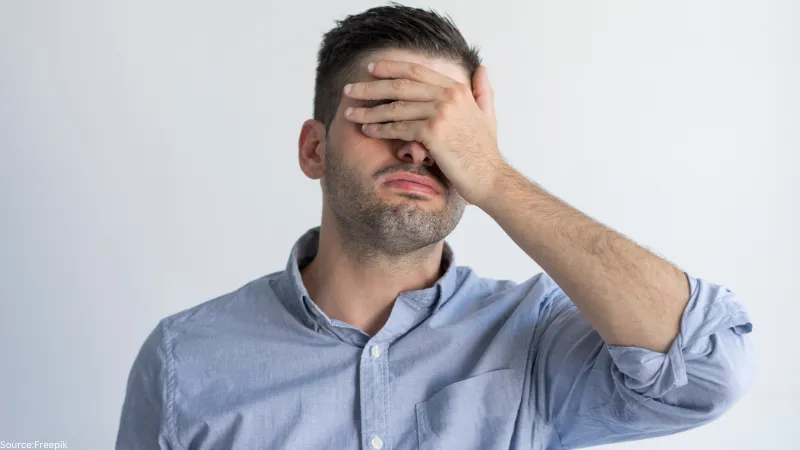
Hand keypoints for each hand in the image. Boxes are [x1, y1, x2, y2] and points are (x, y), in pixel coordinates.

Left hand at [342, 60, 507, 207]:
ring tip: (351, 113)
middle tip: (350, 90)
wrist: (490, 177)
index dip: (391, 68)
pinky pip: (398, 128)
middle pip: (400, 86)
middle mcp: (448, 96)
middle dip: (371, 87)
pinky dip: (379, 129)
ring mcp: (440, 113)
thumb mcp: (487, 115)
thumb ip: (482, 91)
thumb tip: (482, 68)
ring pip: (395, 107)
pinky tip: (366, 130)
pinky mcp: (432, 132)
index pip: (416, 71)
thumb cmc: (485, 152)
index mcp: (457, 88)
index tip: (371, 69)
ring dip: (369, 111)